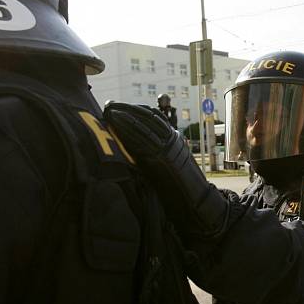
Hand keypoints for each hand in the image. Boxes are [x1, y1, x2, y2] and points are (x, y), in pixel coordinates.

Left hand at [103, 102, 233, 238]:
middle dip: (127, 109)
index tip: (117, 106)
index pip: (152, 117)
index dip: (134, 109)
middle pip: (148, 116)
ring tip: (110, 111)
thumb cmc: (177, 187)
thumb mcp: (164, 164)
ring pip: (147, 124)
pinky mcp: (164, 155)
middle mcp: (172, 138)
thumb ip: (150, 154)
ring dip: (126, 116)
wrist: (194, 199)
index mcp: (173, 138)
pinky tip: (118, 124)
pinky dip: (131, 130)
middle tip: (109, 105)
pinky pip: (146, 138)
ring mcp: (169, 145)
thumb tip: (129, 149)